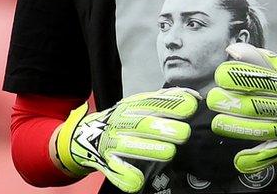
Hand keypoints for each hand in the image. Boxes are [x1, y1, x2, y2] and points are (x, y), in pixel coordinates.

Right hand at [54, 87, 199, 192]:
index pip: (151, 103)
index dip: (170, 105)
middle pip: (141, 124)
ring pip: (129, 146)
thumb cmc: (124, 121)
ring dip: (149, 149)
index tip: (190, 107)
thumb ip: (165, 101)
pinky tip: (138, 180)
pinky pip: (116, 171)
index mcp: (130, 107)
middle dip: (162, 128)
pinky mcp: (106, 163)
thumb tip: (192, 96)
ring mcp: (112, 143)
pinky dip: (127, 176)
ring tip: (169, 152)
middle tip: (183, 133)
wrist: (84, 137)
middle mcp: (120, 123)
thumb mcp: (140, 105)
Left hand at [206, 43, 276, 173]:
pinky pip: (269, 156)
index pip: (255, 80)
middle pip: (251, 106)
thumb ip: (258, 58)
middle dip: (227, 103)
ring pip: (257, 131)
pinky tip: (238, 158)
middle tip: (214, 99)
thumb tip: (232, 50)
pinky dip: (253, 160)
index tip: (221, 76)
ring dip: (233, 127)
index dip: (232, 77)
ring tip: (218, 122)